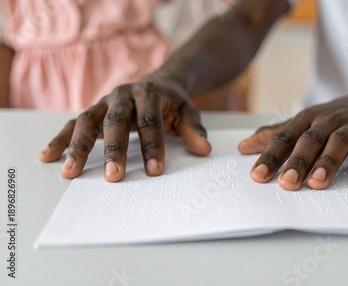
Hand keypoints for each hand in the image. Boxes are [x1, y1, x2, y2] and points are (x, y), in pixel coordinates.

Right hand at [38, 78, 211, 181]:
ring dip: (78, 146)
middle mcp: (123, 95)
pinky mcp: (94, 111)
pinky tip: (49, 156)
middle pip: (115, 121)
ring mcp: (105, 102)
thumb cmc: (173, 103)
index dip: (152, 146)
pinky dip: (60, 140)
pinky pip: (73, 124)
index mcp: (149, 93)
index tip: (155, 171)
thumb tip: (203, 149)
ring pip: (87, 121)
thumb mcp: (188, 113)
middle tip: (113, 176)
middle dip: (114, 149)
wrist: (159, 82)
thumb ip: (194, 130)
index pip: (150, 121)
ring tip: (70, 172)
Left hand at [238, 94, 347, 190]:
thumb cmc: (330, 118)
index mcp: (306, 119)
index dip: (270, 156)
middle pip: (310, 140)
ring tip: (317, 184)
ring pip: (339, 143)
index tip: (257, 176)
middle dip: (298, 162)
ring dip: (328, 163)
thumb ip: (274, 135)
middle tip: (287, 183)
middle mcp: (327, 121)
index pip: (284, 138)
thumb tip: (243, 147)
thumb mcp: (301, 123)